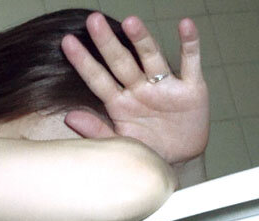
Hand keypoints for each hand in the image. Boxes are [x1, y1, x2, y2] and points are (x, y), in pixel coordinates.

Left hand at [61, 12, 208, 164]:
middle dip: (107, 43)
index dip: (83, 62)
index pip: (97, 79)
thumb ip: (96, 130)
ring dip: (142, 40)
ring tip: (130, 22)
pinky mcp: (191, 89)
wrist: (181, 162)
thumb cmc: (148, 149)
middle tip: (93, 20)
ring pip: (151, 58)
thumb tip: (69, 117)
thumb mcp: (121, 143)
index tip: (67, 42)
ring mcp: (165, 87)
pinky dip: (190, 44)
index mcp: (120, 103)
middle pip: (121, 62)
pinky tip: (184, 25)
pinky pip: (190, 63)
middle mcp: (140, 89)